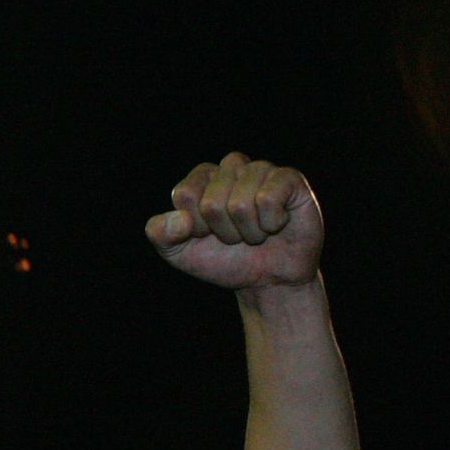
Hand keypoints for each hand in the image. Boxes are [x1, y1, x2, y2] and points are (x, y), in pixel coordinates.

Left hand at [145, 153, 321, 289]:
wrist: (267, 281)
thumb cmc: (223, 261)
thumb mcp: (178, 253)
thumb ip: (160, 234)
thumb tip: (180, 219)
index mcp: (201, 178)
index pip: (185, 195)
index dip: (195, 226)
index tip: (207, 234)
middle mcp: (231, 167)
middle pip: (212, 203)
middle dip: (223, 232)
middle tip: (237, 237)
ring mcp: (261, 170)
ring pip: (240, 204)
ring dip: (248, 232)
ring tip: (256, 233)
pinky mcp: (290, 179)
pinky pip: (268, 198)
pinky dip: (270, 223)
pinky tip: (277, 224)